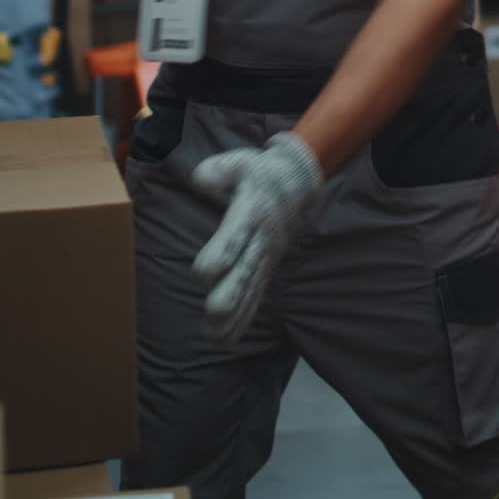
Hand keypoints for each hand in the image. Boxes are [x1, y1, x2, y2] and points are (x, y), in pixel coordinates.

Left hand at [192, 132, 323, 344]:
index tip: (202, 272)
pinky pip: (255, 295)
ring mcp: (265, 257)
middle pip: (245, 272)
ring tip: (213, 335)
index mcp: (251, 214)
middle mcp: (260, 241)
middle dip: (230, 294)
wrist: (298, 183)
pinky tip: (226, 337)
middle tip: (212, 313)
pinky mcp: (266, 267)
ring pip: (250, 290)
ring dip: (233, 314)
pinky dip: (243, 317)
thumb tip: (200, 180)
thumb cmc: (261, 173)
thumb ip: (219, 171)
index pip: (236, 238)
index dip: (220, 256)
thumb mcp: (240, 161)